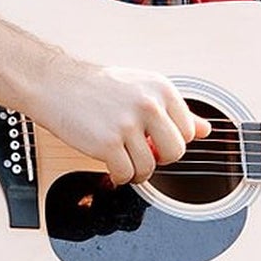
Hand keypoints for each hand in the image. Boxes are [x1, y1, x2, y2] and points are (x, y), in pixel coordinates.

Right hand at [31, 60, 210, 185]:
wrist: (55, 84)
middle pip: (176, 152)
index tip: (155, 140)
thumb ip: (174, 110)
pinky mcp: (108, 143)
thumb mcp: (141, 88)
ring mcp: (128, 124)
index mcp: (160, 88)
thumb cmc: (96, 87)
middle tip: (141, 153)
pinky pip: (126, 174)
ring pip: (150, 168)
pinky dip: (119, 177)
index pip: (188, 131)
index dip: (171, 140)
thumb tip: (205, 130)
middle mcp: (148, 104)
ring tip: (123, 160)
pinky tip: (110, 165)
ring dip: (136, 171)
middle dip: (160, 159)